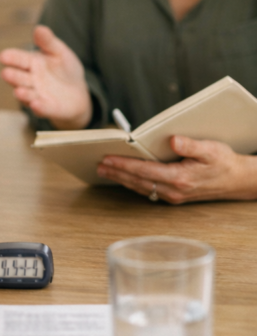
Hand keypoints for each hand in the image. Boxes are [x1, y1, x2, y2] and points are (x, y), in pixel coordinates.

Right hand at [0, 25, 91, 129]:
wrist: (78, 92)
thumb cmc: (65, 70)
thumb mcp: (59, 52)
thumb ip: (48, 42)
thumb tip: (38, 28)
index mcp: (31, 63)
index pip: (18, 59)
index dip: (10, 58)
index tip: (2, 56)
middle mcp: (30, 80)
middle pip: (19, 77)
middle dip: (12, 76)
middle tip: (5, 73)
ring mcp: (37, 95)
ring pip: (27, 94)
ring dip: (22, 94)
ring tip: (18, 91)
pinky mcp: (48, 108)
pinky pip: (42, 108)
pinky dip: (38, 107)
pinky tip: (35, 104)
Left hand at [97, 136, 256, 203]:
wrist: (237, 181)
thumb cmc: (223, 162)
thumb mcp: (211, 149)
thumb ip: (191, 145)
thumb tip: (172, 140)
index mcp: (181, 178)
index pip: (145, 171)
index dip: (124, 164)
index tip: (107, 158)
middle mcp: (174, 190)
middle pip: (138, 181)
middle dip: (117, 172)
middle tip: (98, 164)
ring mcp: (173, 195)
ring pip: (141, 187)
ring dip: (121, 179)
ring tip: (104, 169)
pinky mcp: (173, 196)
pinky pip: (148, 190)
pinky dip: (132, 183)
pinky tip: (123, 177)